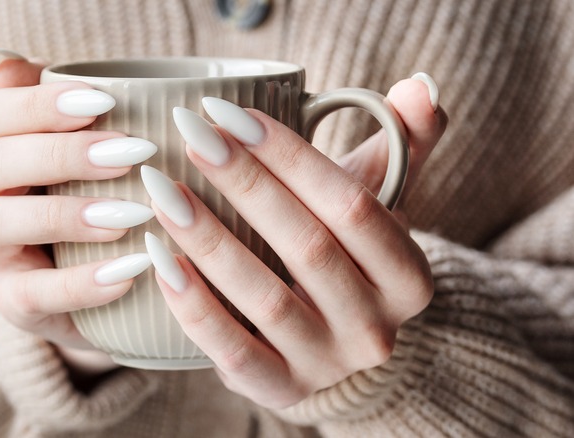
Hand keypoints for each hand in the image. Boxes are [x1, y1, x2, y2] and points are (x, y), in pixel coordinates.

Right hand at [0, 52, 156, 375]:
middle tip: (133, 152)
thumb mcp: (84, 161)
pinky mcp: (13, 304)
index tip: (104, 100)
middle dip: (62, 152)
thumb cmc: (91, 209)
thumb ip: (64, 114)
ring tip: (132, 214)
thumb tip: (13, 61)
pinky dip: (83, 282)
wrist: (94, 294)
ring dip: (66, 214)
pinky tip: (133, 269)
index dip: (39, 103)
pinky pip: (34, 293)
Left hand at [142, 76, 446, 408]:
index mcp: (409, 277)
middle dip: (245, 184)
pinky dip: (193, 304)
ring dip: (210, 240)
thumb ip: (403, 146)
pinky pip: (232, 350)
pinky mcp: (279, 389)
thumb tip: (418, 87)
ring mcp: (328, 366)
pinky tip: (158, 258)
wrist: (329, 341)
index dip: (291, 157)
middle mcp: (377, 328)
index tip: (230, 115)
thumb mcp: (379, 204)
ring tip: (162, 191)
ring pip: (267, 298)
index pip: (354, 206)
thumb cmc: (345, 256)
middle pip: (308, 247)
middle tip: (190, 135)